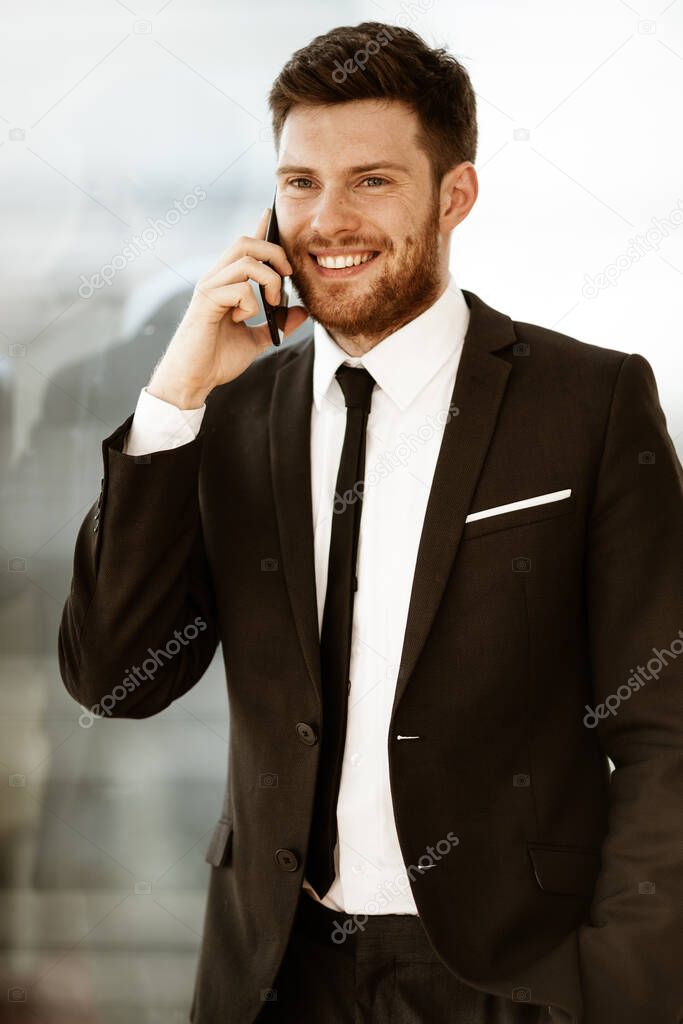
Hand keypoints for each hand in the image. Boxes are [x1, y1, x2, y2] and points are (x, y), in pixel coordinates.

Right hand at [147, 208, 307, 407]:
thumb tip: (301, 312)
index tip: (273, 214)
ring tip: (273, 304)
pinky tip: (242, 320)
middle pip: (246, 242)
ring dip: (269, 280)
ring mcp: (209, 288)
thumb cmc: (216, 360)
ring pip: (246, 259)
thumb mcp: (256, 341)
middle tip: (288, 278)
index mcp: (226, 283)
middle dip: (275, 253)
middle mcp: (215, 279)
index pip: (245, 246)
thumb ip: (277, 325)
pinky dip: (251, 303)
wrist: (194, 381)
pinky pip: (239, 288)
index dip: (261, 228)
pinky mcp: (206, 302)